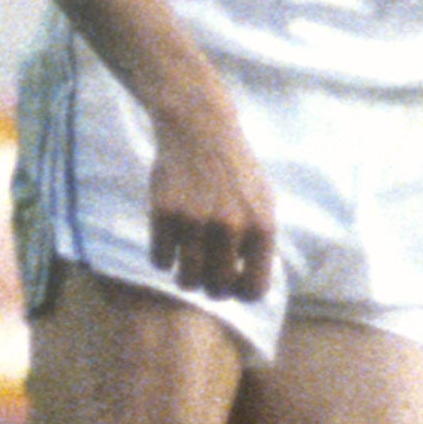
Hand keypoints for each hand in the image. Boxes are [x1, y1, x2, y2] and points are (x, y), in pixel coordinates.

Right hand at [145, 94, 277, 304]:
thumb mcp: (263, 202)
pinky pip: (159, 261)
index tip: (231, 283)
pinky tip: (169, 240)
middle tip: (206, 272)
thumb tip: (251, 286)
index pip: (255, 289)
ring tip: (187, 261)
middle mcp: (231, 227)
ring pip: (187, 281)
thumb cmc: (234, 170)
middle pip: (218, 290)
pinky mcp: (165, 213)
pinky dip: (163, 256)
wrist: (200, 129)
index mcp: (261, 227)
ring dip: (186, 277)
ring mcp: (196, 221)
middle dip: (211, 287)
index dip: (240, 294)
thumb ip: (260, 243)